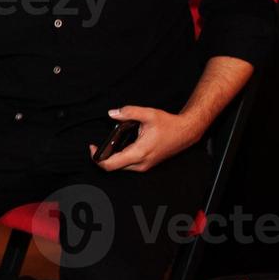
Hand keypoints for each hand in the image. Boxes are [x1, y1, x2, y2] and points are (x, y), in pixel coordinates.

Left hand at [90, 105, 204, 171]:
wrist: (186, 132)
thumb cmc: (169, 124)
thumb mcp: (148, 114)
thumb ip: (129, 112)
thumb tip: (112, 113)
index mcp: (139, 153)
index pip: (110, 164)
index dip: (97, 158)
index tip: (92, 147)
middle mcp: (141, 163)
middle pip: (113, 167)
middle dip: (103, 157)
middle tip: (98, 145)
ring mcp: (145, 166)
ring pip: (121, 167)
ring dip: (112, 158)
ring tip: (109, 144)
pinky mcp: (147, 165)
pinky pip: (128, 165)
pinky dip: (120, 158)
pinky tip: (120, 146)